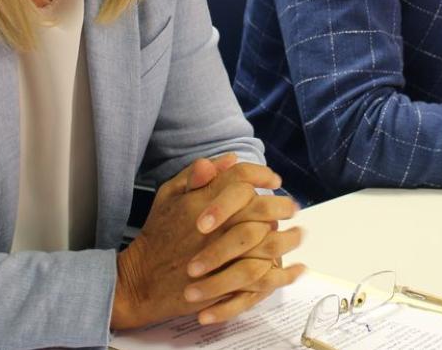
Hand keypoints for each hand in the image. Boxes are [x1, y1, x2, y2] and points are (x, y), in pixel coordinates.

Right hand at [110, 157, 303, 329]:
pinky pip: (263, 277)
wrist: (142, 281)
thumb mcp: (167, 196)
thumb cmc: (157, 236)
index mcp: (201, 201)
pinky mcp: (224, 283)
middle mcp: (214, 226)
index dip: (262, 175)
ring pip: (267, 243)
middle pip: (260, 208)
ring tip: (298, 235)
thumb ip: (196, 175)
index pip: (240, 178)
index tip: (275, 181)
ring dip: (288, 238)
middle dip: (282, 206)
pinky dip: (284, 274)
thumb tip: (231, 158)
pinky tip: (295, 268)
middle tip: (293, 208)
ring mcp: (221, 256)